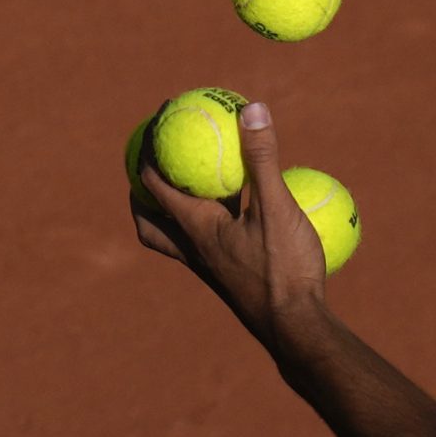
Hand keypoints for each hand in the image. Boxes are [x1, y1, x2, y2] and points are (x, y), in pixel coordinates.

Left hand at [133, 99, 328, 346]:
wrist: (295, 327)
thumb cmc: (284, 269)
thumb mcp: (277, 207)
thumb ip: (262, 159)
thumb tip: (251, 109)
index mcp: (195, 228)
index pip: (153, 182)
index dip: (149, 148)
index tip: (159, 119)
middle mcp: (194, 249)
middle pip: (149, 220)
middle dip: (141, 193)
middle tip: (146, 165)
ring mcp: (210, 267)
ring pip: (174, 238)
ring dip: (169, 212)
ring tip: (183, 188)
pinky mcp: (229, 277)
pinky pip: (207, 245)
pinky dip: (209, 225)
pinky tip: (239, 214)